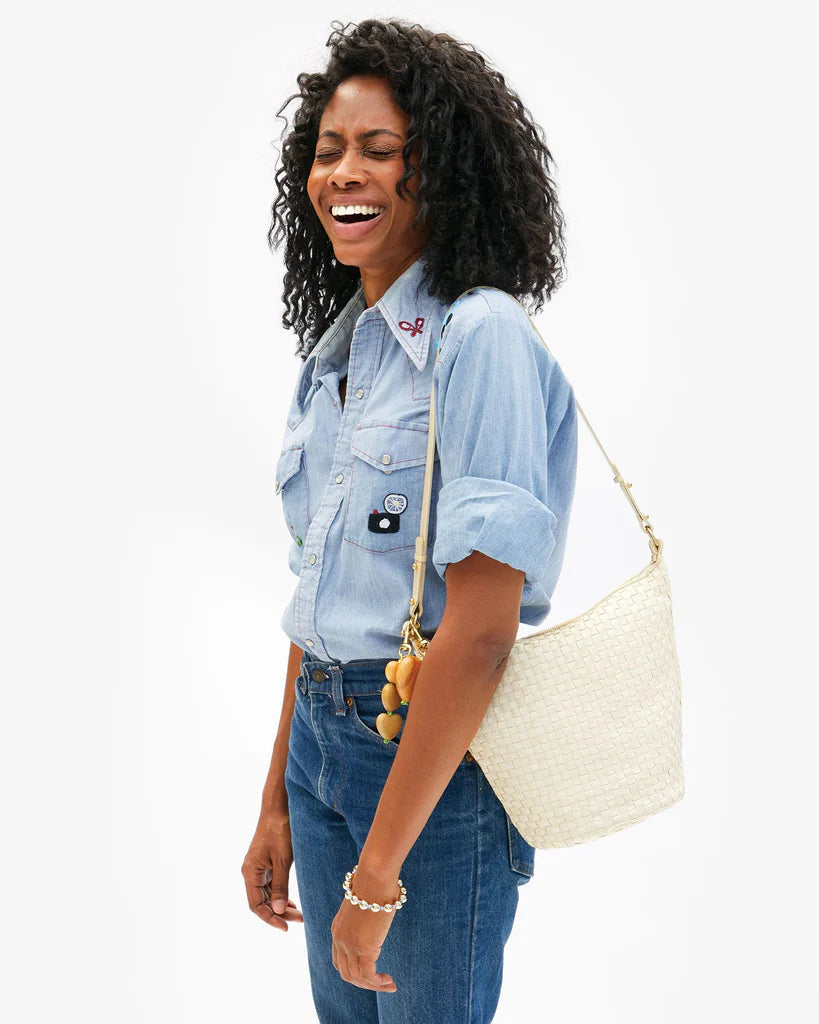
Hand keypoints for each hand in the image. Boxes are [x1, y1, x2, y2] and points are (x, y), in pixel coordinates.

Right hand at [242, 809, 303, 931]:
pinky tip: (292, 902)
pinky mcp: (267, 862)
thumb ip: (281, 886)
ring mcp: (259, 867)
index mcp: (250, 872)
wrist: (280, 806)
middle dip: (279, 913)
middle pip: (262, 902)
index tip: (286, 927)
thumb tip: (279, 911)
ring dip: (281, 905)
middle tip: (299, 921)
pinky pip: (272, 885)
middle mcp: (252, 872)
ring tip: (298, 914)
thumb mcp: (282, 859)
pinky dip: (281, 894)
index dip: (270, 918)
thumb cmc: (280, 829)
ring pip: (267, 895)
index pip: (256, 905)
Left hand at [330, 867, 399, 991]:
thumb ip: (365, 915)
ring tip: (390, 985)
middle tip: (381, 983)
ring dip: (374, 986)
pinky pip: (368, 976)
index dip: (353, 971)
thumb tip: (378, 911)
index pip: (340, 960)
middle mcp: (339, 940)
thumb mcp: (364, 904)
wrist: (374, 878)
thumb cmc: (374, 884)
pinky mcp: (363, 948)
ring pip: (357, 978)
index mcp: (337, 929)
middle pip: (346, 973)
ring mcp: (349, 945)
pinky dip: (378, 983)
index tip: (370, 973)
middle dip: (363, 983)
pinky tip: (389, 981)